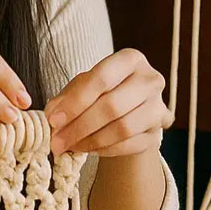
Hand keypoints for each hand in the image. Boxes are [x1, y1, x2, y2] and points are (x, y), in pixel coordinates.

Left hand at [44, 49, 171, 156]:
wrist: (131, 111)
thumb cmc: (103, 92)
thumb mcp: (83, 86)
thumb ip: (66, 98)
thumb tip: (52, 116)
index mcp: (130, 59)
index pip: (101, 79)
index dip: (75, 102)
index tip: (53, 120)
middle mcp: (150, 80)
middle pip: (113, 106)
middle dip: (79, 127)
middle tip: (57, 141)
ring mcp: (158, 107)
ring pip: (123, 129)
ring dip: (91, 141)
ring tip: (70, 146)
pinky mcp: (158, 132)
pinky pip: (130, 145)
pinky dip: (105, 150)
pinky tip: (88, 149)